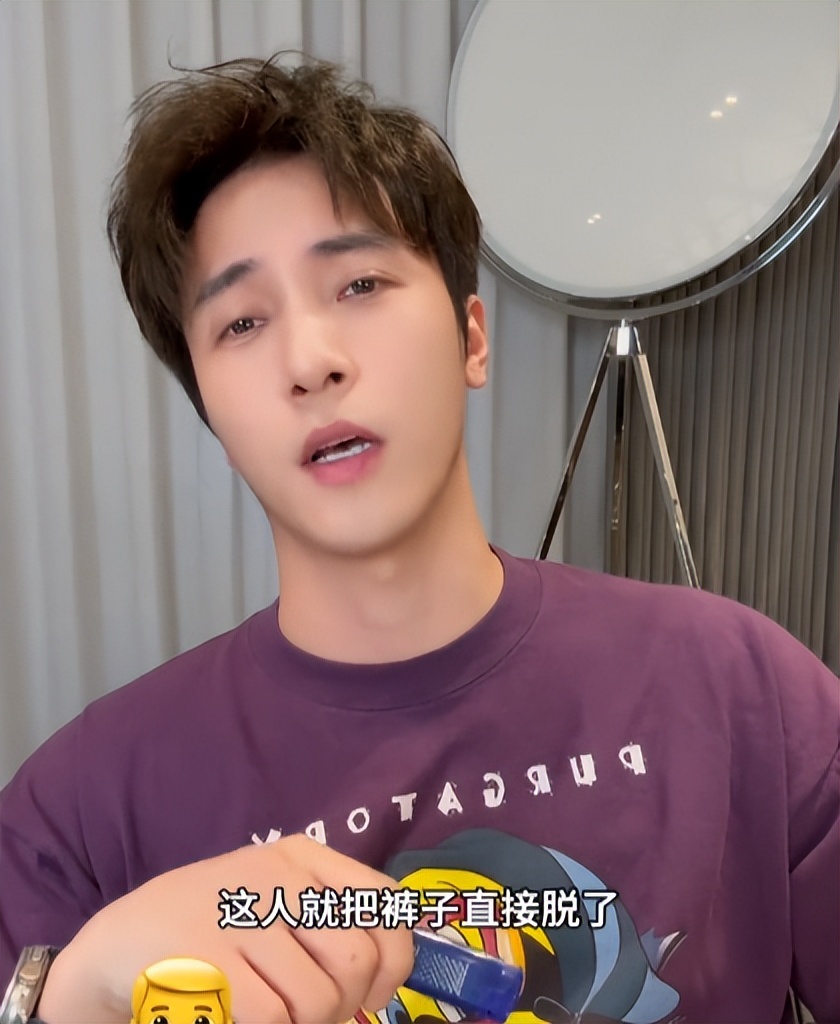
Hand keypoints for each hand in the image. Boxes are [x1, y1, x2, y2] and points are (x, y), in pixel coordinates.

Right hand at [37, 836, 413, 1022]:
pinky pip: (275, 1017)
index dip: (395, 960)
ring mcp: (240, 913)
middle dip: (346, 1004)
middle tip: (316, 1013)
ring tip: (274, 1012)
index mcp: (301, 856)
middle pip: (357, 956)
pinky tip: (239, 1015)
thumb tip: (381, 986)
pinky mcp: (209, 959)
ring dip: (305, 1023)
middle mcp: (277, 875)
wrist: (120, 941)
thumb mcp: (273, 902)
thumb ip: (327, 926)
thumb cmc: (213, 928)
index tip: (375, 996)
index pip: (384, 902)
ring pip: (320, 997)